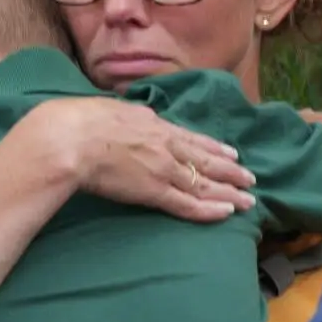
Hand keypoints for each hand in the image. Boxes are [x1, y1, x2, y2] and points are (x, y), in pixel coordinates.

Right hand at [28, 97, 255, 221]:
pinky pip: (188, 204)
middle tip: (251, 178)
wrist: (71, 138)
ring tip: (248, 200)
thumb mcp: (112, 108)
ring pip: (204, 184)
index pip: (191, 138)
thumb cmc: (80, 121)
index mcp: (154, 124)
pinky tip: (227, 213)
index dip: (214, 147)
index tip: (231, 153)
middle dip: (231, 171)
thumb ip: (128, 115)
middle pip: (206, 161)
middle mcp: (165, 146)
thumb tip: (129, 115)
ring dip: (229, 193)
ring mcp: (163, 169)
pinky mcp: (154, 191)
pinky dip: (209, 209)